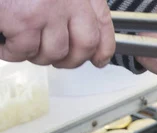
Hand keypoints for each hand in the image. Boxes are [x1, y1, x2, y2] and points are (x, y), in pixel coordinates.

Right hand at [0, 0, 114, 67]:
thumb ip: (68, 4)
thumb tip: (86, 43)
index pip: (102, 22)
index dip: (103, 46)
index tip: (99, 59)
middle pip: (85, 44)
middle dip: (71, 60)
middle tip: (53, 59)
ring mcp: (49, 10)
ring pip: (54, 52)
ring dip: (36, 54)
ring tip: (20, 42)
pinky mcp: (25, 21)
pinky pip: (23, 51)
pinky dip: (10, 51)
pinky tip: (3, 41)